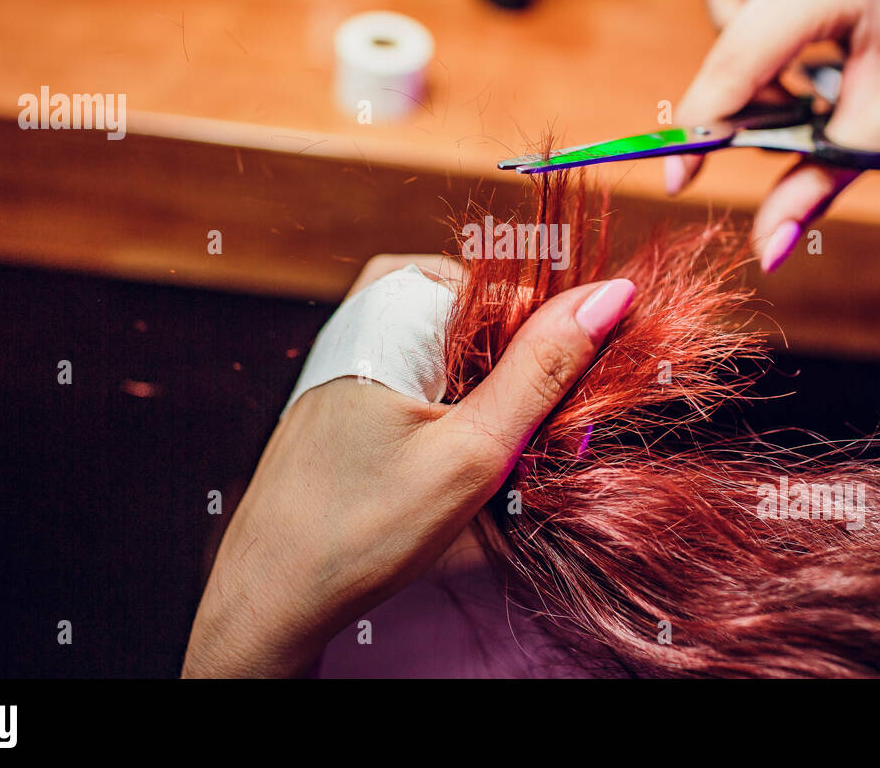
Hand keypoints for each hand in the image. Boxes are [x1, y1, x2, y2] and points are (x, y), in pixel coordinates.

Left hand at [181, 254, 635, 676]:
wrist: (270, 594)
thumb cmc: (361, 529)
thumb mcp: (472, 451)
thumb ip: (541, 369)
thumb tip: (609, 295)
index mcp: (393, 306)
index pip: (508, 285)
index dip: (547, 344)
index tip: (554, 408)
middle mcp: (366, 311)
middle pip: (482, 312)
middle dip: (516, 368)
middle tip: (517, 438)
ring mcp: (353, 348)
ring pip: (458, 344)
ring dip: (488, 392)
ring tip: (483, 453)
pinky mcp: (349, 385)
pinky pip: (424, 369)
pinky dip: (453, 403)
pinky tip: (447, 455)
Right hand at [670, 0, 879, 271]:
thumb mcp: (870, 147)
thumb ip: (808, 195)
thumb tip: (766, 253)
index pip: (741, 58)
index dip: (702, 121)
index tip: (680, 178)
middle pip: (726, 39)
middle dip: (736, 100)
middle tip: (767, 140)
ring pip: (722, 18)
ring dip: (750, 72)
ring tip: (806, 99)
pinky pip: (733, 2)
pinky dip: (755, 48)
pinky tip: (803, 69)